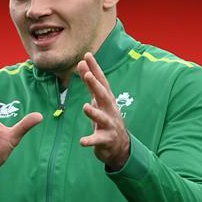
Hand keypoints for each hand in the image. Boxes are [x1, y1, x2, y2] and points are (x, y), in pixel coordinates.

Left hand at [77, 52, 129, 170]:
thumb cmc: (106, 118)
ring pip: (102, 118)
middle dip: (96, 86)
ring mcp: (109, 125)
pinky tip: (82, 141)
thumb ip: (89, 83)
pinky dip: (90, 140)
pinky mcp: (106, 140)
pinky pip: (97, 140)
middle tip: (88, 75)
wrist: (120, 146)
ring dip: (94, 113)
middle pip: (103, 96)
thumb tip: (81, 63)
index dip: (95, 68)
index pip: (101, 81)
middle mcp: (110, 110)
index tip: (87, 55)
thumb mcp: (98, 100)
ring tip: (86, 107)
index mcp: (106, 100)